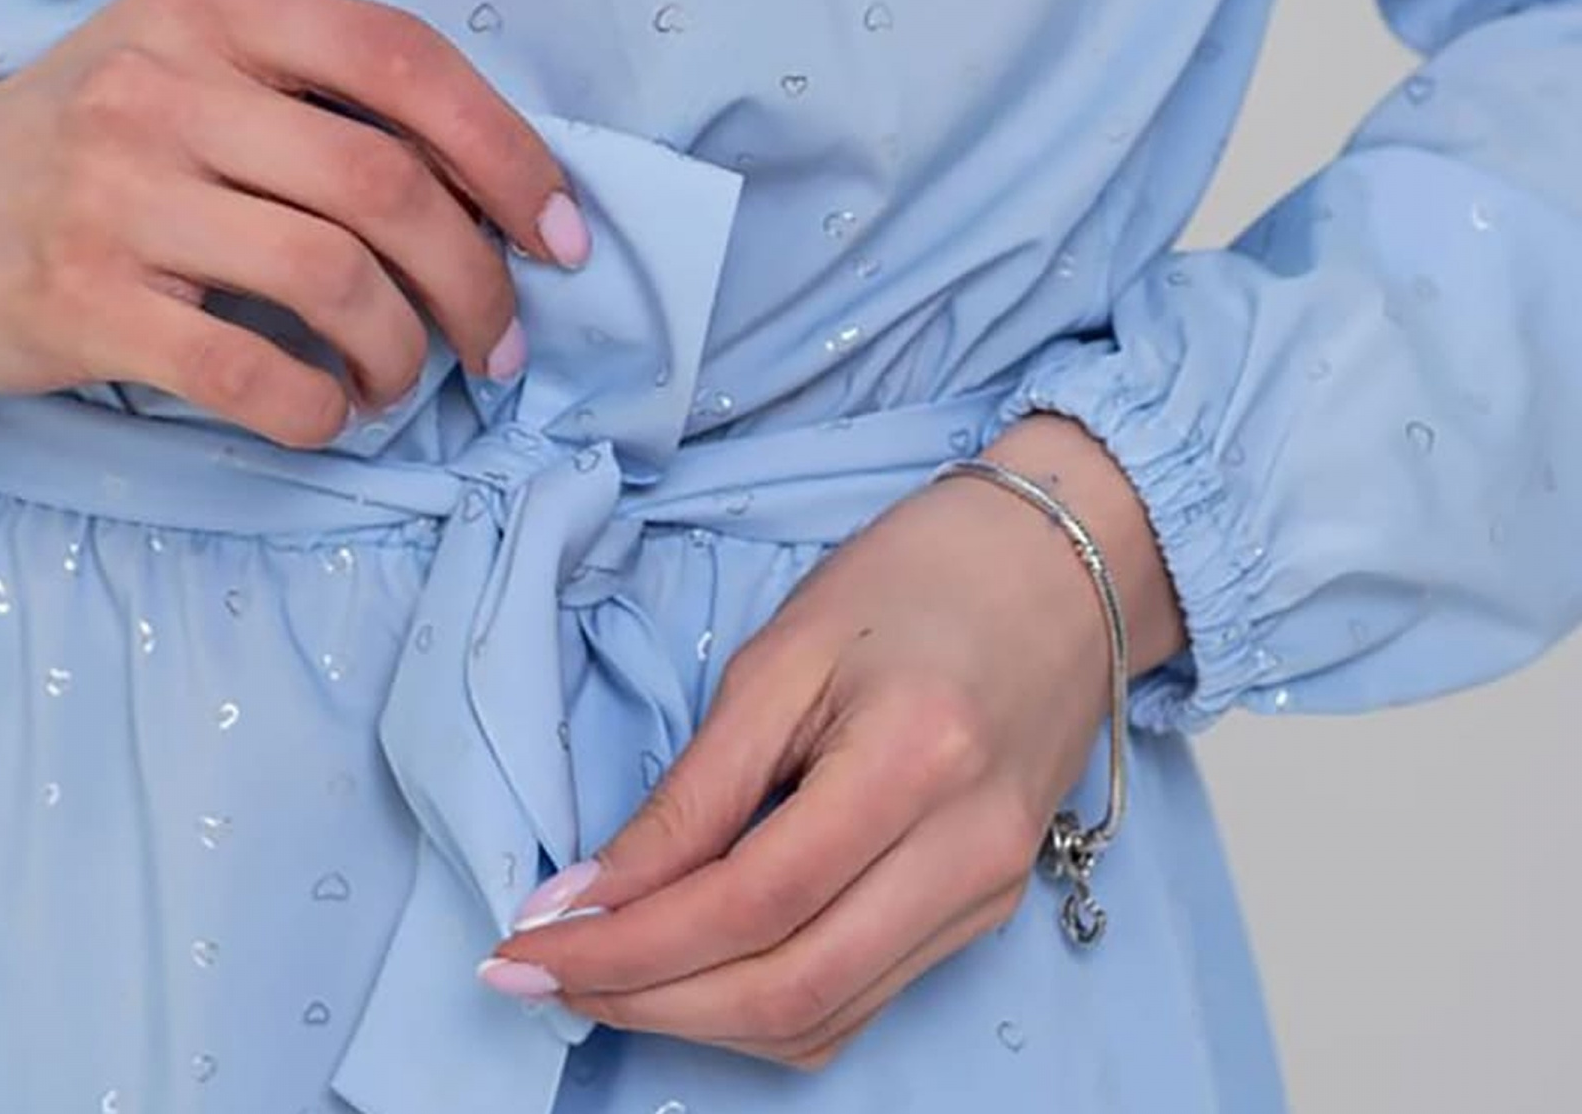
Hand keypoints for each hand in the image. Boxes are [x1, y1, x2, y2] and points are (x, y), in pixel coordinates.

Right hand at [0, 0, 586, 443]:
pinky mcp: (81, 301)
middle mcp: (161, 83)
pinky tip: (325, 410)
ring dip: (401, 349)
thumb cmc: (91, 135)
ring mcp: (114, 192)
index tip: (562, 234)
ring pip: (331, 278)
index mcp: (210, 4)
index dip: (505, 152)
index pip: (400, 59)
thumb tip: (491, 188)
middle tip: (498, 339)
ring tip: (401, 377)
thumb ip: (315, 92)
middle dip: (474, 276)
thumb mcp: (188, 59)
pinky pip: (247, 369)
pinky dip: (316, 405)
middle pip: (383, 182)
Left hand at [478, 413, 1185, 1068]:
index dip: (631, 944)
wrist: (1059, 567)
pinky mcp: (985, 912)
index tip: (529, 941)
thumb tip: (594, 893)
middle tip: (538, 973)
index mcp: (913, 763)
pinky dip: (763, 1007)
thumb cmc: (916, 579)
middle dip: (647, 1001)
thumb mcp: (787, 650)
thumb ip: (698, 785)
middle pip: (787, 990)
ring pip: (822, 1019)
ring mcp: (986, 897)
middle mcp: (964, 855)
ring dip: (694, 1020)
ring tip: (597, 979)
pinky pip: (860, 1001)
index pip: (749, 901)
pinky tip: (691, 974)